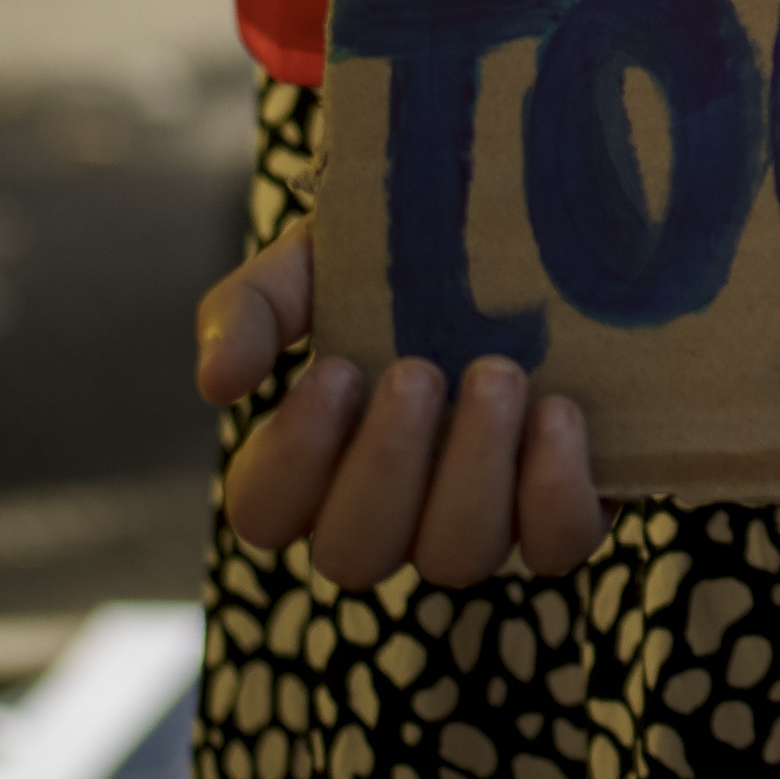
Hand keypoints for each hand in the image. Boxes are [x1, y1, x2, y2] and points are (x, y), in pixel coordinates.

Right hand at [195, 221, 605, 586]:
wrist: (534, 220)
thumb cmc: (402, 257)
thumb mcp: (314, 261)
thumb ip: (250, 309)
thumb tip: (217, 386)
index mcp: (318, 458)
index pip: (264, 512)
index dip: (294, 457)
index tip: (337, 369)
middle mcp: (393, 507)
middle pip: (355, 555)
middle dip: (386, 465)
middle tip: (420, 372)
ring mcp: (478, 516)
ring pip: (455, 557)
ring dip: (473, 469)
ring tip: (499, 375)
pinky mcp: (562, 505)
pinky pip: (556, 546)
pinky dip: (555, 490)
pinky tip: (558, 412)